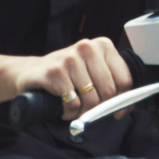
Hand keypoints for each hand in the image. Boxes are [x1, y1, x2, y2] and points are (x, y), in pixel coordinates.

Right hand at [14, 34, 133, 119]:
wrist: (30, 72)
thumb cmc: (66, 76)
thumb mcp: (92, 74)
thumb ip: (112, 85)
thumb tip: (127, 108)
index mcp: (102, 45)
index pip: (124, 80)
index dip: (122, 101)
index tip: (116, 112)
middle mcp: (87, 48)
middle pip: (109, 91)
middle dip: (100, 108)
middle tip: (89, 111)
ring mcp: (70, 58)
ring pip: (91, 99)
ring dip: (83, 112)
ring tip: (73, 108)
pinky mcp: (54, 71)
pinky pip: (73, 103)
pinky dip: (69, 112)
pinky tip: (62, 107)